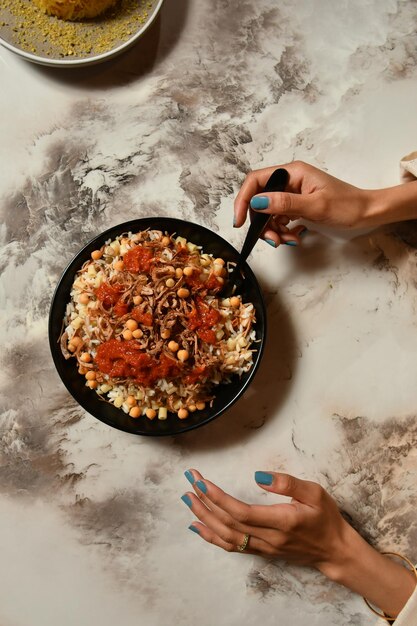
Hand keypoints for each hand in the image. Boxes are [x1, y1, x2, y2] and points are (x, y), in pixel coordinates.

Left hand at [182, 469, 348, 567]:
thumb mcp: (315, 493)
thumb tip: (258, 476)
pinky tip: (197, 525)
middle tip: (189, 481)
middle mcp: (269, 538)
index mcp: (281, 521)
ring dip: (204, 518)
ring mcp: (263, 548)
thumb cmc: (325, 517)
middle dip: (205, 501)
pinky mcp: (260, 552)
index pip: (241, 511)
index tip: (202, 481)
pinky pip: (231, 546)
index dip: (218, 498)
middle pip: (228, 523)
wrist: (334, 549)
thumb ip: (287, 484)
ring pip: (226, 537)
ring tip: (188, 499)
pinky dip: (211, 536)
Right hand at [233, 161, 377, 245]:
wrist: (367, 213)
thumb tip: (257, 202)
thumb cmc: (347, 205)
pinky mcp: (296, 206)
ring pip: (268, 213)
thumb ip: (285, 203)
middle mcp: (289, 181)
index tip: (239, 222)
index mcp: (292, 173)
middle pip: (260, 200)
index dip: (243, 200)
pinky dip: (281, 231)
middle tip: (273, 240)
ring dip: (272, 230)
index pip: (256, 181)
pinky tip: (293, 238)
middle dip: (261, 223)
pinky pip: (279, 219)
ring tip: (287, 241)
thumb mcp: (315, 206)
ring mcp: (292, 194)